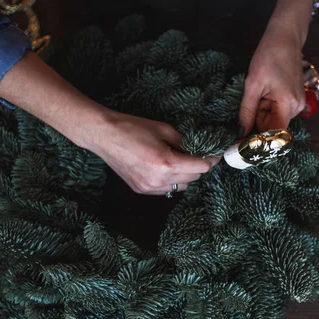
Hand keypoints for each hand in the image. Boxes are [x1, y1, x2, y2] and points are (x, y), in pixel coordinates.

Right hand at [85, 111, 219, 194]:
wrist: (104, 135)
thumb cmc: (133, 128)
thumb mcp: (164, 129)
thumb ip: (184, 142)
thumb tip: (199, 149)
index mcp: (167, 163)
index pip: (201, 167)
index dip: (211, 159)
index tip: (215, 153)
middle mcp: (159, 180)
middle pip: (193, 178)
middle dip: (198, 166)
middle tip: (197, 154)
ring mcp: (149, 187)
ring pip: (181, 187)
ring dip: (185, 175)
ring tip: (178, 160)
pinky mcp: (141, 190)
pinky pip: (166, 190)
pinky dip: (171, 181)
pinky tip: (164, 168)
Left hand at [239, 24, 305, 135]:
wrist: (285, 39)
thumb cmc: (269, 56)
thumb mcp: (252, 84)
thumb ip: (247, 111)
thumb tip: (241, 133)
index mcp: (288, 104)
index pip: (274, 135)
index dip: (259, 142)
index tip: (244, 146)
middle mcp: (297, 108)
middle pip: (273, 128)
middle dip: (257, 122)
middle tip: (250, 106)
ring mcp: (297, 104)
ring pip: (273, 120)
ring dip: (261, 113)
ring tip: (260, 93)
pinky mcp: (294, 100)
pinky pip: (277, 112)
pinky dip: (267, 108)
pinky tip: (265, 93)